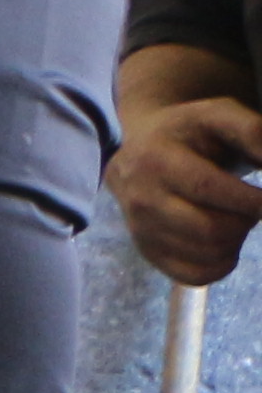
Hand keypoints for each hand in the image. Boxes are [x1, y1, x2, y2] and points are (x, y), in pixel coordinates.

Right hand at [113, 95, 261, 287]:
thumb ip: (253, 131)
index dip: (249, 200)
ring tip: (234, 217)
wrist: (140, 152)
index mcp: (155, 160)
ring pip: (208, 254)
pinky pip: (197, 276)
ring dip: (237, 239)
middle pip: (210, 230)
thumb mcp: (219, 116)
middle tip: (252, 205)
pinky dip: (223, 262)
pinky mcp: (148, 253)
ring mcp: (141, 230)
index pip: (208, 189)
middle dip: (246, 220)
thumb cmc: (191, 133)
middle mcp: (140, 199)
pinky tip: (224, 239)